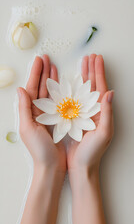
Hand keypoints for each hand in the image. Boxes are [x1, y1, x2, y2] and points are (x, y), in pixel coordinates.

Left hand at [17, 55, 65, 173]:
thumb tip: (21, 89)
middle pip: (40, 87)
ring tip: (53, 66)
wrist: (51, 165)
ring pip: (49, 93)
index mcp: (29, 112)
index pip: (32, 88)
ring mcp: (47, 115)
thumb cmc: (39, 150)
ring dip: (50, 79)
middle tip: (47, 58)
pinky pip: (57, 102)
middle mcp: (37, 112)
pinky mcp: (56, 120)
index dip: (35, 73)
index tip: (40, 60)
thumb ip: (24, 109)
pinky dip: (59, 92)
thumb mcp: (28, 129)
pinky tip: (61, 84)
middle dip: (42, 72)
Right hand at [67, 54, 113, 173]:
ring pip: (83, 91)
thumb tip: (110, 92)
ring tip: (81, 64)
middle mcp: (93, 111)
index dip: (98, 72)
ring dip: (83, 77)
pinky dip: (72, 90)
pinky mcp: (74, 118)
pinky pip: (73, 100)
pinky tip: (69, 83)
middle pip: (92, 86)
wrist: (81, 165)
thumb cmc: (93, 152)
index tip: (96, 59)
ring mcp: (83, 114)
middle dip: (91, 70)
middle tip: (89, 57)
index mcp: (101, 112)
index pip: (100, 87)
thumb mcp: (103, 133)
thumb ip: (107, 113)